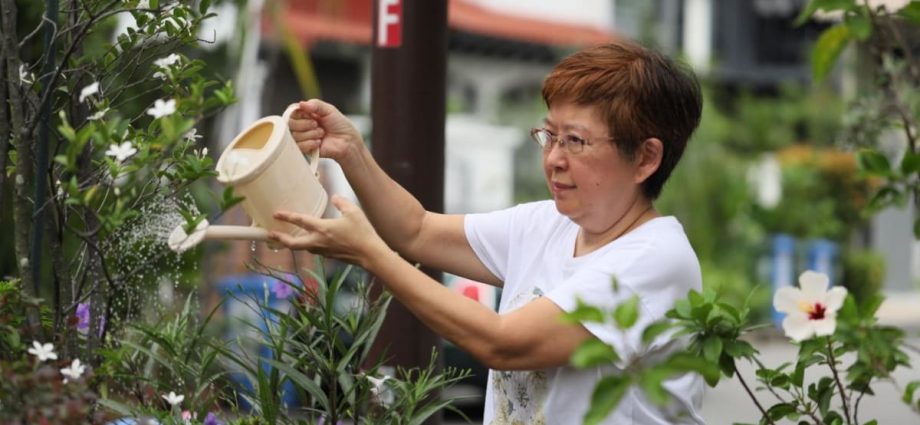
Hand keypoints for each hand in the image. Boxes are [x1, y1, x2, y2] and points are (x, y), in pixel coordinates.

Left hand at [269, 195, 388, 267]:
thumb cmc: (363, 233)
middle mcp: (320, 241)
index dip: (287, 216)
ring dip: (294, 243)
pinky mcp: (330, 256)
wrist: (371, 254)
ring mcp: (324, 251)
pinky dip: (308, 246)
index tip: (276, 214)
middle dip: (281, 239)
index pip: (301, 221)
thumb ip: (341, 202)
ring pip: (304, 248)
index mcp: (323, 229)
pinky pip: (315, 250)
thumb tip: (334, 197)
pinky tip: (311, 242)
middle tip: (271, 235)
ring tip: (287, 238)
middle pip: (294, 244)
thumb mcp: (353, 212)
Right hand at [288, 99, 363, 163]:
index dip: (299, 113)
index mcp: (306, 115)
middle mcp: (302, 126)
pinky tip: (319, 142)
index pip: (292, 112)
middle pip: (290, 124)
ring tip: (322, 134)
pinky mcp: (305, 150)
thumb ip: (315, 105)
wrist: (347, 141)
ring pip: (295, 135)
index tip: (309, 114)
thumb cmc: (340, 125)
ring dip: (311, 134)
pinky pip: (299, 146)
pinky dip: (310, 143)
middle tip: (317, 125)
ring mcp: (303, 138)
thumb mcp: (329, 110)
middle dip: (305, 124)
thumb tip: (301, 104)